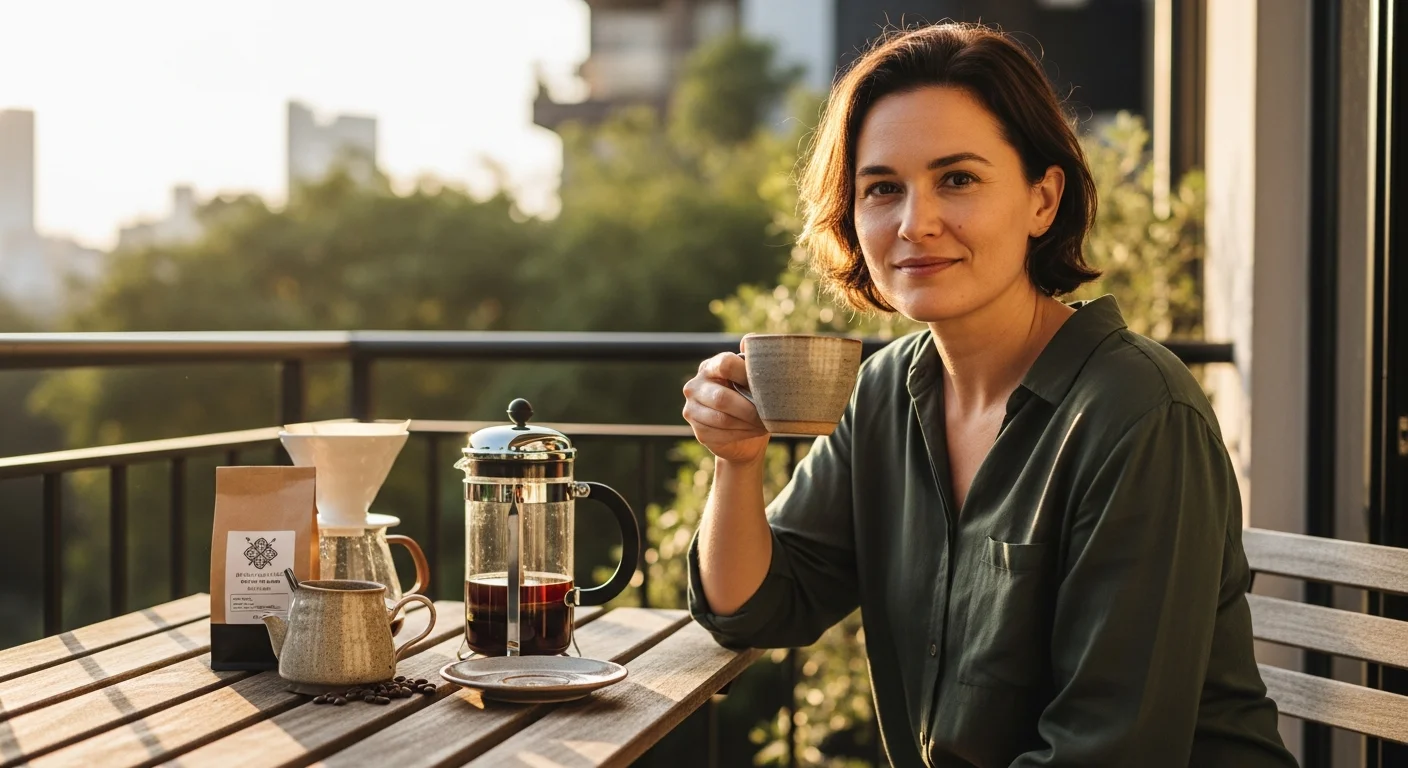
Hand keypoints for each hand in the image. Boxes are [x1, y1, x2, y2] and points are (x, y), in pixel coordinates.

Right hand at [682, 351, 768, 465]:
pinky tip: (753, 431)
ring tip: (764, 423)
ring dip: (748, 423)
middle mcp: (695, 385)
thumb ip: (752, 359)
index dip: (746, 374)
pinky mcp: (698, 431)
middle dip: (750, 409)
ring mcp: (692, 409)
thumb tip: (749, 339)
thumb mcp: (753, 378)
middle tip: (769, 414)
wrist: (745, 433)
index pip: (725, 364)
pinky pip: (721, 434)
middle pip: (722, 398)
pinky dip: (742, 434)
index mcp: (710, 366)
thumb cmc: (751, 399)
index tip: (765, 386)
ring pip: (723, 419)